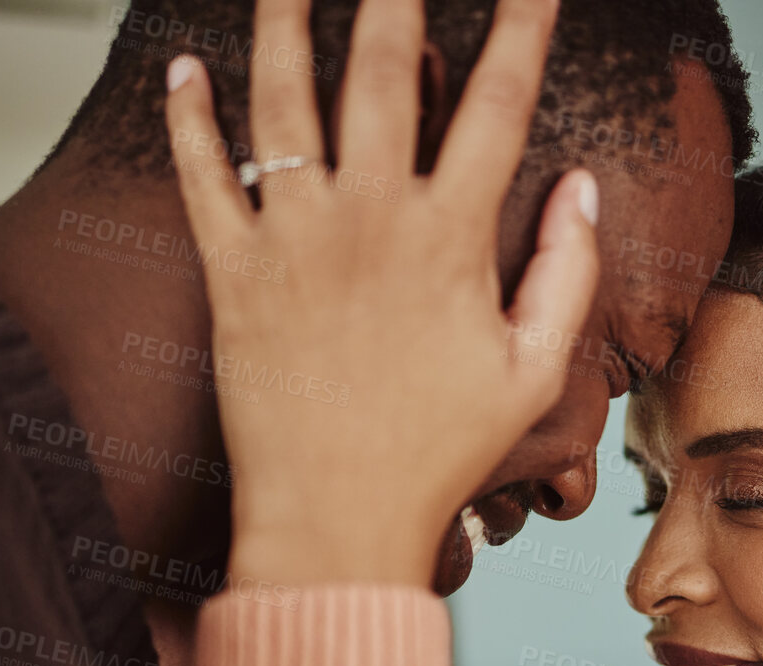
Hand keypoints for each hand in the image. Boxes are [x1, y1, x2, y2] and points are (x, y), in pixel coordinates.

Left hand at [164, 0, 600, 588]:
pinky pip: (201, 177)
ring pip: (282, 101)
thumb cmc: (436, 454)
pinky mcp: (233, 274)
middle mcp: (370, 221)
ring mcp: (294, 242)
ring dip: (283, 20)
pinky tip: (183, 68)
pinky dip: (188, 118)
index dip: (520, 25)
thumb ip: (565, 272)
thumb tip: (579, 188)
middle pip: (382, 68)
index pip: (496, 102)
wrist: (334, 519)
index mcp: (450, 239)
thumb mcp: (532, 372)